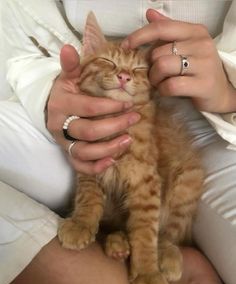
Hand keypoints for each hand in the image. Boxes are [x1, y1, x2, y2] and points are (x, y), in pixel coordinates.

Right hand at [47, 45, 139, 173]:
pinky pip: (80, 166)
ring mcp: (64, 142)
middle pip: (89, 132)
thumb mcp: (68, 77)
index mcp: (62, 104)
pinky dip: (96, 167)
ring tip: (129, 141)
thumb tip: (69, 48)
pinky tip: (112, 161)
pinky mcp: (69, 154)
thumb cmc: (67, 92)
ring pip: (85, 152)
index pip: (88, 107)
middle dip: (115, 126)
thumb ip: (71, 65)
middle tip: (134, 119)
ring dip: (109, 149)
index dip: (110, 107)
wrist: (53, 109)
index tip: (129, 103)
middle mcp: (61, 126)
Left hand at [122, 9, 235, 112]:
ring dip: (155, 79)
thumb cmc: (198, 68)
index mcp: (195, 31)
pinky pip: (171, 85)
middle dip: (151, 67)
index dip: (139, 36)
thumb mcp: (186, 46)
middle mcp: (201, 44)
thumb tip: (150, 14)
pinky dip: (163, 90)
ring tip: (161, 82)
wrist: (220, 92)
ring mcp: (204, 64)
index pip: (161, 28)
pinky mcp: (203, 84)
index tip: (126, 46)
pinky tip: (168, 90)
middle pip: (158, 52)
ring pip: (162, 67)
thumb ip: (168, 30)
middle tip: (156, 75)